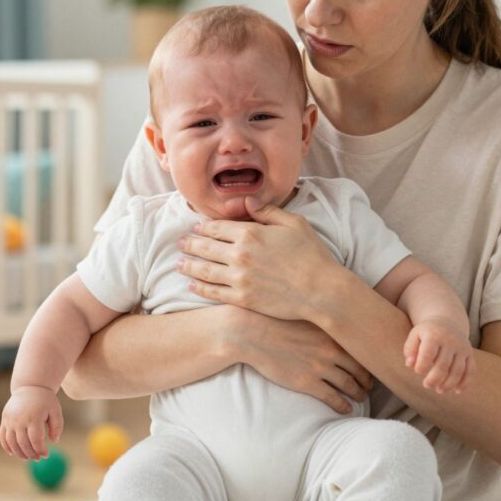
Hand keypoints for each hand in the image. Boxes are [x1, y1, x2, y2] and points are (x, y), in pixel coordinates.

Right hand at [0, 386, 63, 459]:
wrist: (30, 387)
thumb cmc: (46, 400)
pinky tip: (13, 453)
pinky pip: (3, 436)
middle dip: (31, 453)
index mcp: (34, 417)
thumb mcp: (55, 411)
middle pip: (23, 443)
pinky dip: (7, 446)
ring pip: (11, 442)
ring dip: (19, 453)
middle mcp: (20, 419)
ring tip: (28, 457)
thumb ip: (57, 426)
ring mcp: (10, 420)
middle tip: (37, 458)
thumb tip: (54, 441)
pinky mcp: (4, 419)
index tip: (45, 455)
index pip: (35, 439)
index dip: (40, 450)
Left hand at [177, 198, 342, 322]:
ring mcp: (239, 278)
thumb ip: (267, 211)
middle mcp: (239, 255)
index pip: (216, 228)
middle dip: (190, 244)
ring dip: (188, 266)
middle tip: (180, 243)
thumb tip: (246, 201)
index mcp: (250, 233)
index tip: (195, 227)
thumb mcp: (293, 223)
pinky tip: (192, 285)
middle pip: (205, 247)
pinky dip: (200, 288)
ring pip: (204, 270)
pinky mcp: (243, 299)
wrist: (321, 290)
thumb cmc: (312, 254)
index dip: (203, 227)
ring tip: (179, 264)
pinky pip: (214, 292)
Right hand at [232, 306, 372, 413]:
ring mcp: (320, 368)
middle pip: (359, 369)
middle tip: (370, 386)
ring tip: (361, 398)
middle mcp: (331, 350)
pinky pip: (333, 398)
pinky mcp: (307, 383)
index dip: (369, 361)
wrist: (253, 333)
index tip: (371, 367)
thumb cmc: (276, 321)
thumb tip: (333, 323)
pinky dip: (343, 405)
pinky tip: (346, 409)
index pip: (360, 350)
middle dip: (367, 380)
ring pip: (349, 385)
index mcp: (331, 333)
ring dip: (358, 394)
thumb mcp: (305, 316)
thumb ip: (322, 322)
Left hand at [403, 319, 472, 393]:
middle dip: (434, 379)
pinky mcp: (470, 353)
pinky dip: (465, 382)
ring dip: (449, 384)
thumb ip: (410, 349)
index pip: (428, 354)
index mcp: (434, 335)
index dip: (422, 366)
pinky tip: (457, 390)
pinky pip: (471, 370)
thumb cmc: (427, 332)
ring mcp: (462, 347)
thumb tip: (410, 364)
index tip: (418, 371)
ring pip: (458, 370)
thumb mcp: (415, 335)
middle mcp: (450, 340)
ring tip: (439, 390)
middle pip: (443, 365)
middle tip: (427, 385)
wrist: (448, 321)